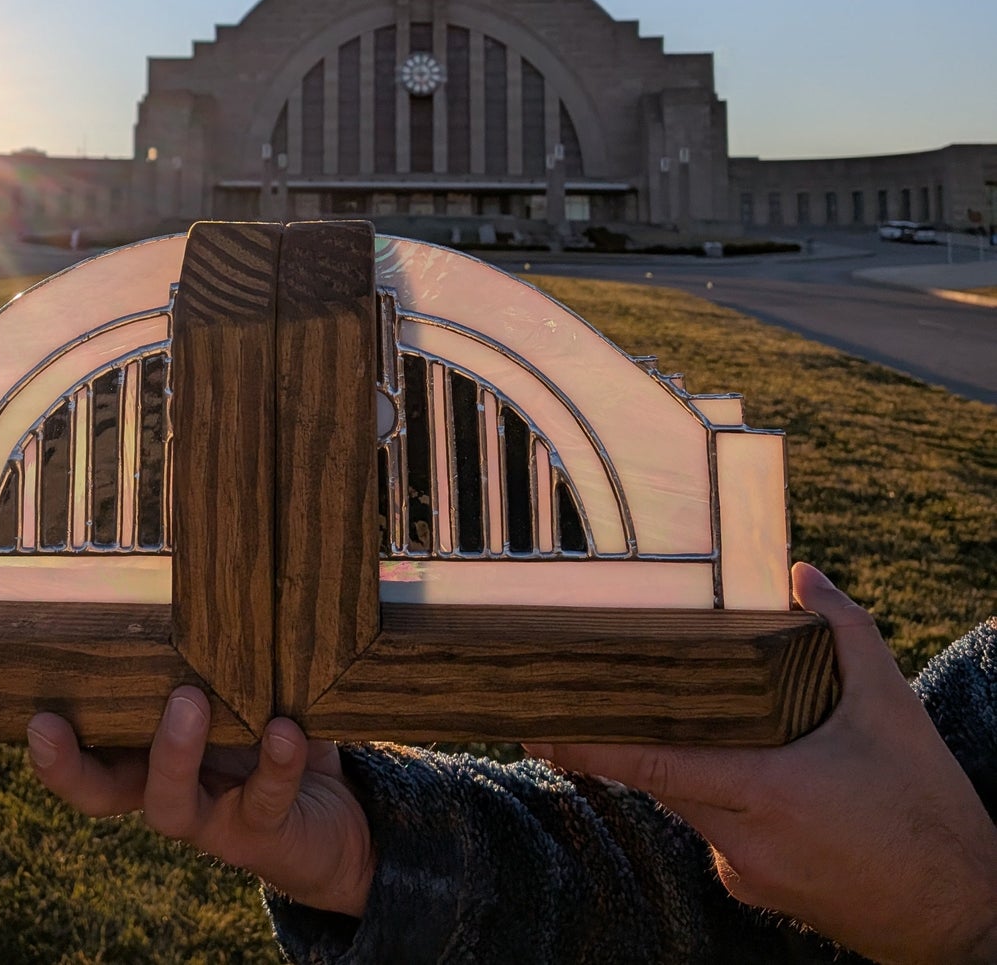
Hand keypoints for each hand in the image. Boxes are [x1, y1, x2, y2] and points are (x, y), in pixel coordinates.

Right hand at [27, 686, 374, 917]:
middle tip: (58, 720)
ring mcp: (213, 819)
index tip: (36, 718)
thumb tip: (203, 579)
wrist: (338, 819)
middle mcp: (170, 792)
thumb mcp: (242, 695)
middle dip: (75, 767)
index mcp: (151, 757)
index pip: (88, 759)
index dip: (55, 754)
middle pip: (103, 795)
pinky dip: (275, 763)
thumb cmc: (275, 737)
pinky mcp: (265, 832)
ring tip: (190, 700)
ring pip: (171, 804)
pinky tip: (284, 731)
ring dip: (174, 753)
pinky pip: (264, 799)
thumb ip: (215, 659)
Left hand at [525, 563, 996, 964]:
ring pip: (687, 801)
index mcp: (762, 793)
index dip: (586, 746)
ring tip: (698, 719)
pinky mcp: (758, 888)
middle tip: (591, 693)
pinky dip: (718, 793)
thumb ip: (842, 630)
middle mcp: (740, 841)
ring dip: (686, 762)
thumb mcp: (892, 708)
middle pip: (660, 776)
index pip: (649, 764)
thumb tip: (798, 571)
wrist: (966, 917)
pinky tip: (750, 768)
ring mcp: (746, 872)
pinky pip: (716, 828)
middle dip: (631, 736)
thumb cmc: (929, 814)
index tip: (536, 729)